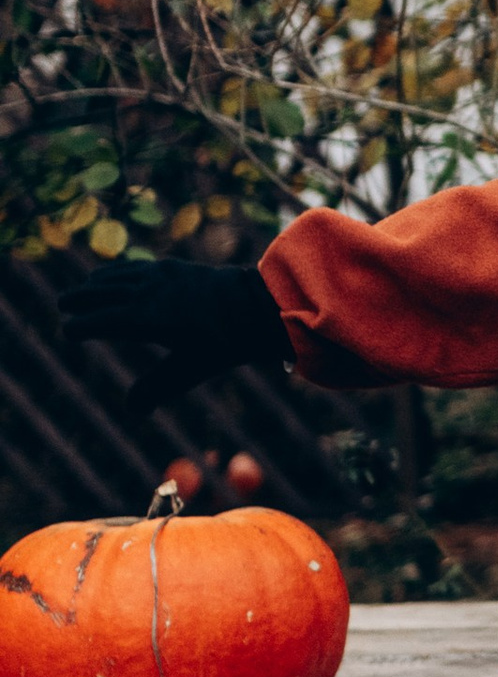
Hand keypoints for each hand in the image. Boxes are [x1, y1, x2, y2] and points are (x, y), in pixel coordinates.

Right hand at [55, 258, 292, 417]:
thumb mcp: (190, 370)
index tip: (67, 332)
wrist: (257, 305)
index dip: (81, 326)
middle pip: (103, 293)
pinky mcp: (173, 267)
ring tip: (83, 288)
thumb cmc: (224, 342)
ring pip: (118, 277)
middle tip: (63, 304)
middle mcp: (146, 292)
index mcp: (145, 318)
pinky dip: (119, 270)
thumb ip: (158, 388)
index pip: (101, 321)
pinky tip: (115, 273)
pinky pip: (136, 267)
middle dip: (81, 299)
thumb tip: (132, 409)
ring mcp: (160, 276)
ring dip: (97, 283)